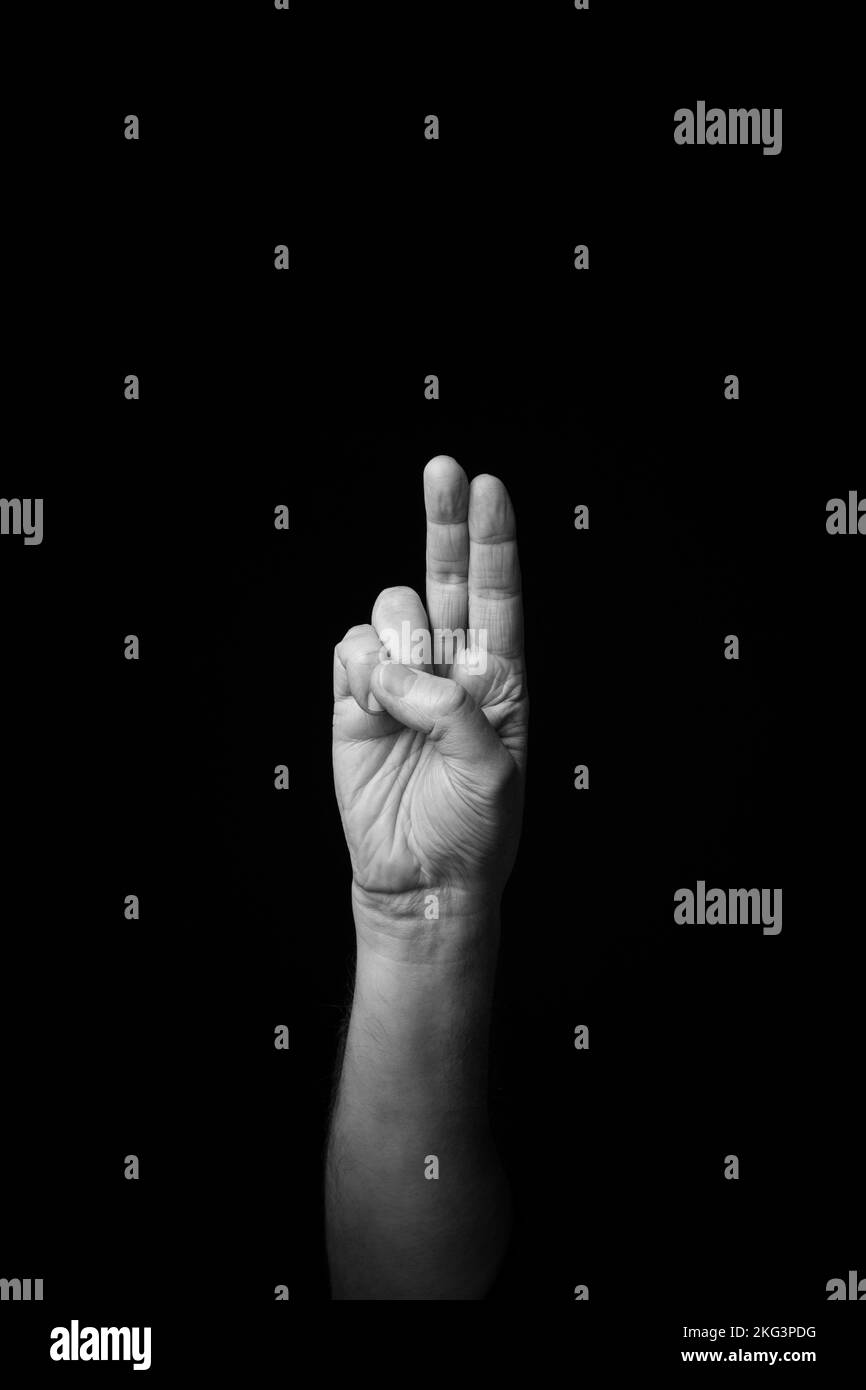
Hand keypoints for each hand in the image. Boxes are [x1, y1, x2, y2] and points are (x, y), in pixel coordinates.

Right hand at [332, 455, 527, 917]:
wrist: (419, 878)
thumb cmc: (474, 829)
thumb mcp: (494, 770)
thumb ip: (456, 710)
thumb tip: (402, 671)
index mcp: (499, 678)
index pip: (496, 595)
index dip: (491, 540)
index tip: (487, 489)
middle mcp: (449, 667)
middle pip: (446, 575)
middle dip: (444, 520)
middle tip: (442, 469)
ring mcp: (400, 679)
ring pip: (390, 610)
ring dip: (398, 639)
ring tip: (403, 697)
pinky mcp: (354, 698)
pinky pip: (350, 649)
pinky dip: (360, 669)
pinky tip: (372, 704)